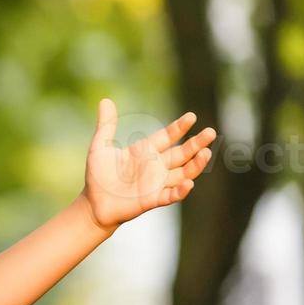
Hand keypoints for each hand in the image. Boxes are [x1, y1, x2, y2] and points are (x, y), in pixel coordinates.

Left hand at [80, 99, 215, 231]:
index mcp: (146, 151)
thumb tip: (105, 100)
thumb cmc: (98, 177)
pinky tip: (189, 183)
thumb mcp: (100, 148)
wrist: (93, 204)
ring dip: (196, 165)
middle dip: (196, 143)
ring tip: (206, 153)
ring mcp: (156, 183)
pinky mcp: (152, 200)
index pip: (168, 136)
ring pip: (183, 173)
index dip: (179, 127)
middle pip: (182, 153)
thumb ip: (106, 126)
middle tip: (210, 132)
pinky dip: (181, 191)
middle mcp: (156, 166)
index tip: (191, 117)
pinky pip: (171, 195)